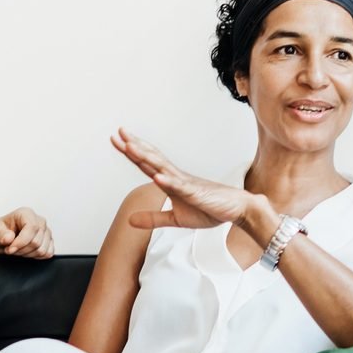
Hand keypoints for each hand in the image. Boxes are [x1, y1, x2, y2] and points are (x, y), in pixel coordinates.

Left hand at [0, 207, 53, 258]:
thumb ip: (0, 234)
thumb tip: (9, 238)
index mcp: (26, 213)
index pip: (32, 228)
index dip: (21, 242)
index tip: (10, 249)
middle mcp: (39, 221)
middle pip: (37, 242)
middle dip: (22, 250)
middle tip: (11, 249)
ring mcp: (45, 232)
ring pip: (42, 250)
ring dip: (27, 254)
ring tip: (18, 250)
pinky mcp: (48, 242)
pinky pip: (48, 254)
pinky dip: (36, 257)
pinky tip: (26, 252)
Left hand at [112, 129, 269, 233]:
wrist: (235, 210)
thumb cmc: (209, 210)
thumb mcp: (175, 219)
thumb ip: (153, 218)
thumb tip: (129, 220)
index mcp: (171, 182)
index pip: (147, 164)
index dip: (132, 152)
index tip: (117, 140)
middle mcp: (177, 178)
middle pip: (152, 159)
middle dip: (135, 146)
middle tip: (119, 132)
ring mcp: (187, 184)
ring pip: (163, 168)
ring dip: (147, 157)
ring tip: (131, 147)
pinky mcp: (197, 194)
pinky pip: (181, 187)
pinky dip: (169, 182)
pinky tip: (158, 178)